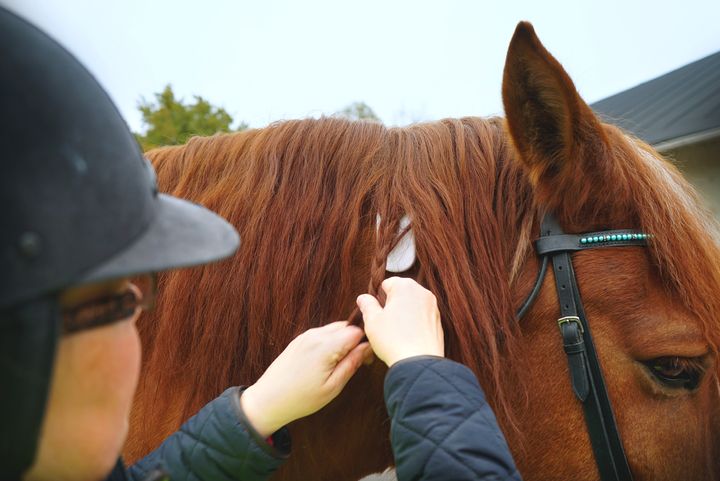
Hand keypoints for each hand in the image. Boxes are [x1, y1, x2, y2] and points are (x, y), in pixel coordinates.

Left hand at [240, 321, 372, 437]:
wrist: (268, 400)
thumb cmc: (301, 398)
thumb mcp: (333, 387)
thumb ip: (352, 363)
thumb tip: (367, 347)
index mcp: (325, 346)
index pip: (356, 331)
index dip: (366, 343)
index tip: (366, 360)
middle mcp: (315, 335)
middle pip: (346, 326)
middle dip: (355, 341)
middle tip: (357, 362)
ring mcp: (305, 336)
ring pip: (334, 329)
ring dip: (343, 341)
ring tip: (341, 364)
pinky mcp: (299, 340)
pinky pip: (322, 334)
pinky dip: (330, 343)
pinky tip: (327, 362)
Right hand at [357, 277, 443, 366]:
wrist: (418, 363)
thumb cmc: (394, 340)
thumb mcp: (372, 320)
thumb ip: (367, 304)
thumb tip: (363, 298)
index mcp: (405, 286)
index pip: (386, 283)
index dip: (377, 298)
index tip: (375, 312)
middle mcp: (422, 292)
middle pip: (400, 293)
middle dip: (391, 305)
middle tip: (384, 323)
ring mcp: (433, 307)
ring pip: (411, 305)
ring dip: (402, 314)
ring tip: (395, 332)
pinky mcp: (438, 321)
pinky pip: (421, 317)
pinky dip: (413, 323)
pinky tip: (407, 337)